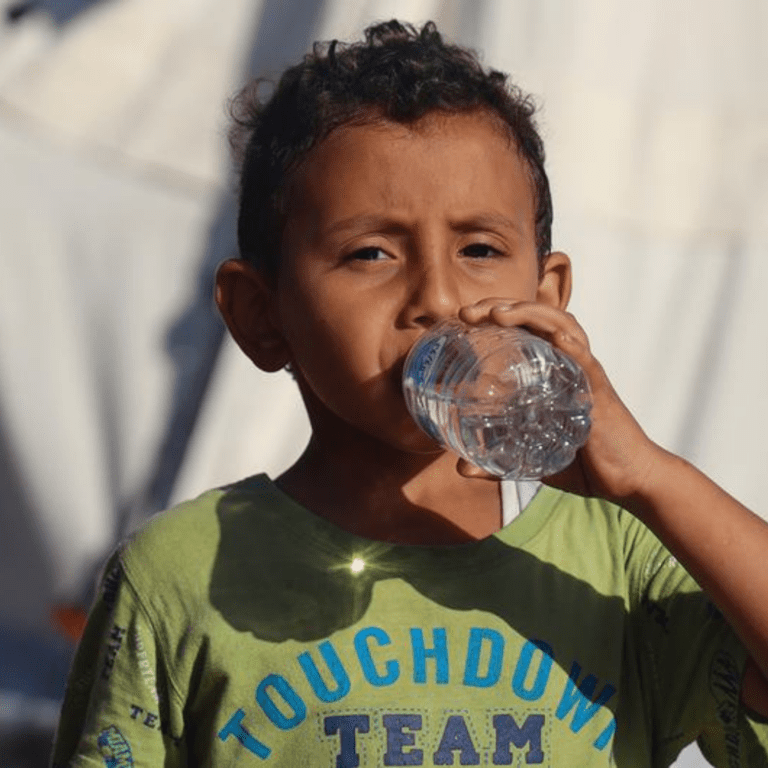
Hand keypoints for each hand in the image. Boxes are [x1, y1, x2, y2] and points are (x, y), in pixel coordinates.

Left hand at [455, 299, 664, 503]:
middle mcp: (570, 365)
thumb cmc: (585, 465)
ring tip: (499, 313)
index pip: (525, 329)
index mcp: (554, 372)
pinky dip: (573, 346)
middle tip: (466, 312)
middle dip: (501, 306)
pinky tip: (557, 336)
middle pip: (538, 319)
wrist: (630, 482)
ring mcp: (586, 376)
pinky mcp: (601, 394)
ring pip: (562, 328)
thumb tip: (461, 469)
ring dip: (531, 314)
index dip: (496, 314)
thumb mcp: (532, 461)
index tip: (464, 317)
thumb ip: (497, 463)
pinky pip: (588, 363)